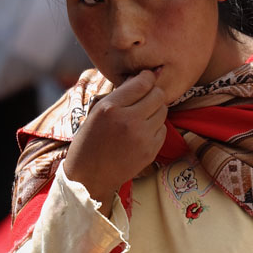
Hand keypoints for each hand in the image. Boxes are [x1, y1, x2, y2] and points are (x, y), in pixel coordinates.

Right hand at [64, 70, 167, 211]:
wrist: (90, 176)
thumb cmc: (90, 140)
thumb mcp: (97, 111)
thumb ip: (121, 93)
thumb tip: (146, 76)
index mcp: (111, 108)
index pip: (143, 82)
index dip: (148, 77)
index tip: (147, 77)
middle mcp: (129, 121)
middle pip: (158, 95)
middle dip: (153, 93)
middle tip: (144, 98)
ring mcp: (142, 137)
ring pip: (163, 111)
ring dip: (155, 110)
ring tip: (140, 116)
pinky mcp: (151, 151)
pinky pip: (163, 129)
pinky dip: (156, 127)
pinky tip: (141, 132)